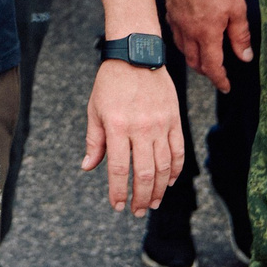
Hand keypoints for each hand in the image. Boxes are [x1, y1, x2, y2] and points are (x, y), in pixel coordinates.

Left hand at [82, 59, 182, 215]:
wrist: (136, 55)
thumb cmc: (110, 82)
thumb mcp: (95, 109)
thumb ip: (94, 141)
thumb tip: (88, 167)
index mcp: (117, 126)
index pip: (118, 168)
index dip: (118, 191)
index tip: (118, 206)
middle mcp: (140, 128)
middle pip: (143, 173)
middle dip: (140, 197)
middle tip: (137, 211)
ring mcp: (160, 124)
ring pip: (163, 166)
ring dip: (158, 189)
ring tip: (152, 203)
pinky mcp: (174, 119)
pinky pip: (178, 150)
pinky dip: (176, 170)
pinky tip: (169, 182)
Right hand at [164, 0, 251, 90]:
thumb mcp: (237, 9)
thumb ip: (240, 36)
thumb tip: (245, 56)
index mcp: (207, 33)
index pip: (212, 66)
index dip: (219, 80)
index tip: (225, 86)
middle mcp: (188, 30)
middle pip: (194, 62)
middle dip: (206, 71)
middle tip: (216, 72)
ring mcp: (176, 21)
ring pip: (182, 49)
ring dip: (193, 57)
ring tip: (204, 55)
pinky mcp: (169, 10)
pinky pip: (175, 33)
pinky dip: (183, 40)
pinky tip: (190, 35)